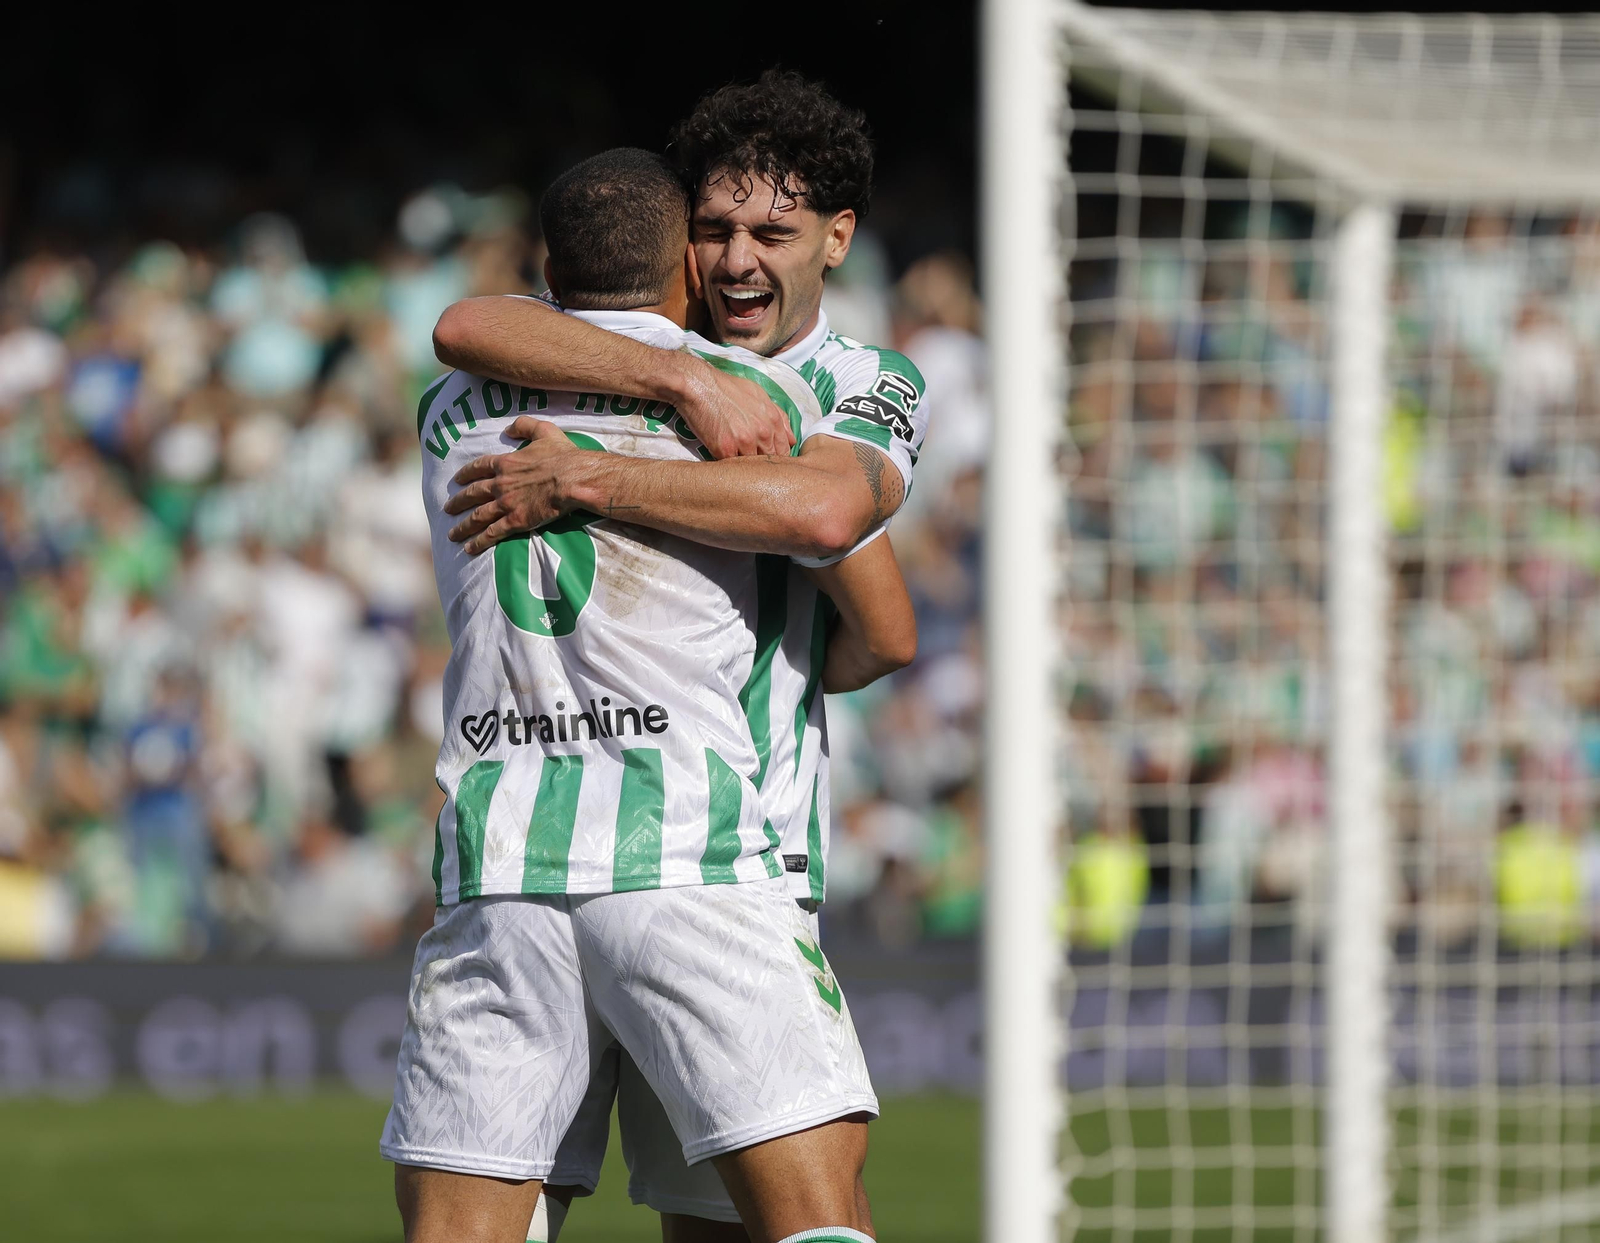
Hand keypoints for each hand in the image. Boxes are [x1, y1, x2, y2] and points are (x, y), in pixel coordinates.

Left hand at [444, 419, 583, 553]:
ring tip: (452, 535)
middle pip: (472, 494)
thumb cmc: (562, 456)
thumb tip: (508, 428)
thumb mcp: (544, 431)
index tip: (456, 480)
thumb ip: (524, 426)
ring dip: (463, 526)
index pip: (479, 467)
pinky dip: (479, 541)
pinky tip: (469, 548)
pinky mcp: (516, 521)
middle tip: (447, 509)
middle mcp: (500, 484)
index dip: (466, 474)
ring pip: (477, 516)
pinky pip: (492, 533)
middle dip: (457, 502)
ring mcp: (506, 503)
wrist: (573, 479)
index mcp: (506, 463)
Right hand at [675, 356, 795, 458]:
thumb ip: (779, 417)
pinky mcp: (725, 449)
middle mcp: (762, 432)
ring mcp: (744, 442)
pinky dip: (730, 467)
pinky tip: (726, 465)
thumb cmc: (727, 388)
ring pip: (752, 466)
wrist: (699, 385)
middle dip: (763, 465)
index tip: (768, 460)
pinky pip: (733, 466)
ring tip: (739, 467)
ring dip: (746, 468)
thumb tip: (792, 439)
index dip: (777, 458)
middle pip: (770, 461)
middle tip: (754, 467)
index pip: (784, 451)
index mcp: (773, 419)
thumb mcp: (759, 394)